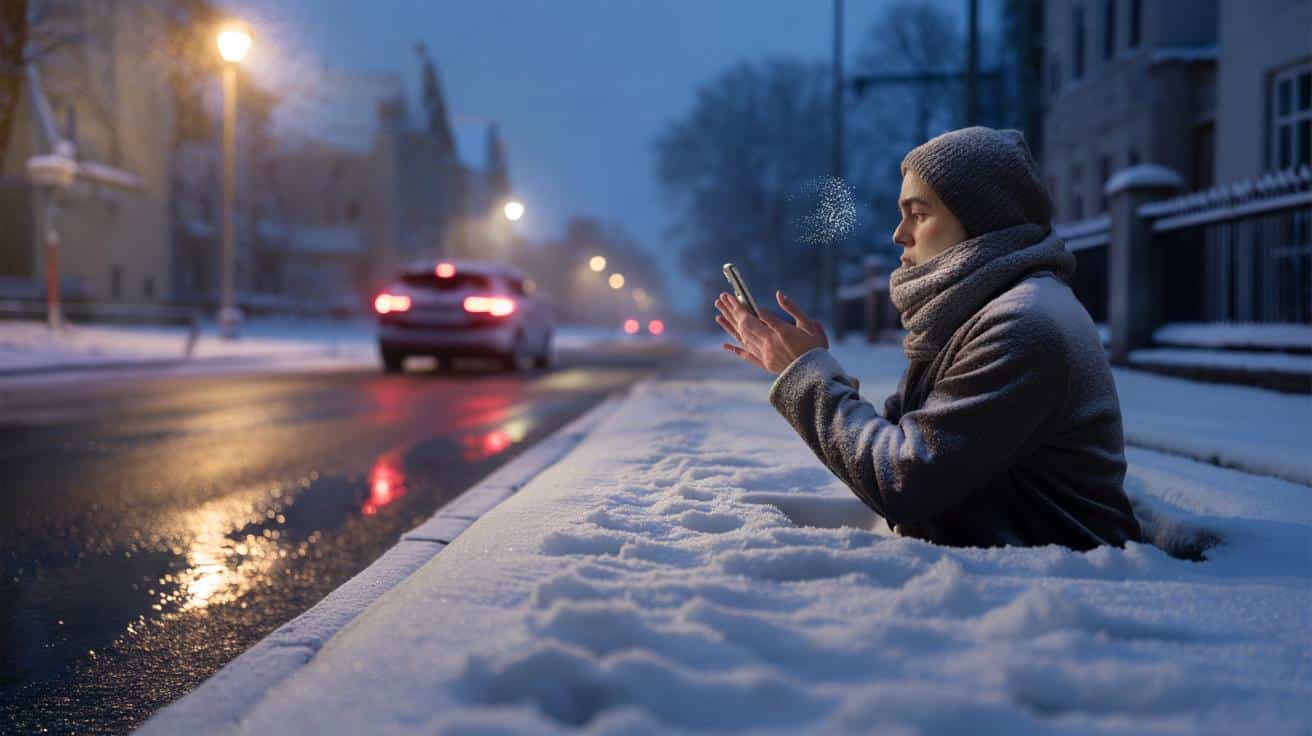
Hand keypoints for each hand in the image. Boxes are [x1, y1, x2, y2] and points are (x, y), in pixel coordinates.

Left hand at [714, 290, 828, 373]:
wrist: (815, 375)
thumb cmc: (815, 348)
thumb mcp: (809, 325)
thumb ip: (793, 309)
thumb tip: (778, 294)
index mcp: (781, 333)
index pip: (759, 315)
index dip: (746, 305)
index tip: (737, 296)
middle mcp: (769, 344)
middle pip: (746, 324)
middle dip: (732, 310)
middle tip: (722, 298)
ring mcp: (765, 355)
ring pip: (742, 338)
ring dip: (729, 325)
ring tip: (718, 313)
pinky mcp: (764, 364)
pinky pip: (746, 355)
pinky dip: (735, 350)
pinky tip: (724, 345)